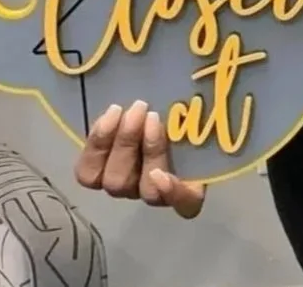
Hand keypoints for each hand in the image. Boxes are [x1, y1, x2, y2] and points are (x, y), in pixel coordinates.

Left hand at [75, 101, 205, 218]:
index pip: (186, 205)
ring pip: (115, 182)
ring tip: (126, 110)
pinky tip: (109, 117)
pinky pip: (88, 173)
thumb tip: (214, 97)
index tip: (164, 174)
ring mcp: (124, 183)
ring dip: (121, 144)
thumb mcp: (196, 110)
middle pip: (145, 189)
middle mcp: (154, 190)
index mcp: (188, 183)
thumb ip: (199, 116)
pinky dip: (96, 147)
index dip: (174, 195)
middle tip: (150, 114)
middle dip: (147, 150)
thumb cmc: (181, 105)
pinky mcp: (96, 173)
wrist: (145, 102)